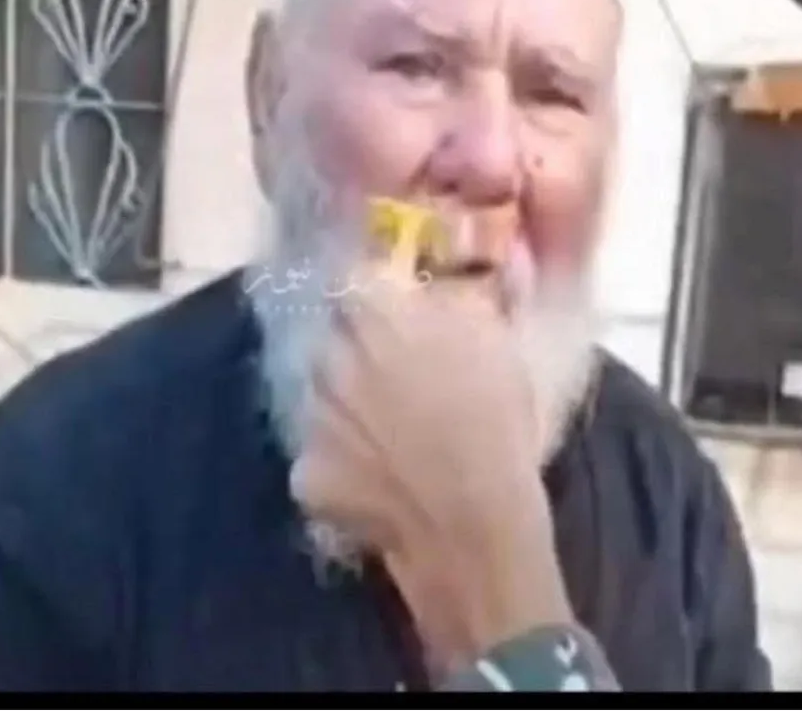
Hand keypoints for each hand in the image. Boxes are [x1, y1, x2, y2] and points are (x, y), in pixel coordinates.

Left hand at [289, 270, 572, 672]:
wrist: (474, 525)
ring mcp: (311, 417)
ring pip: (320, 397)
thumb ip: (460, 299)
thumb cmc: (497, 426)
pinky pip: (319, 458)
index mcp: (379, 314)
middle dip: (356, 349)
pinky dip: (340, 466)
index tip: (389, 305)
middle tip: (394, 377)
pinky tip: (375, 481)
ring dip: (344, 406)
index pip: (353, 277)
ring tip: (388, 436)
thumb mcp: (497, 343)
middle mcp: (332, 355)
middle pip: (332, 337)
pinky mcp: (304, 472)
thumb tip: (448, 279)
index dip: (371, 290)